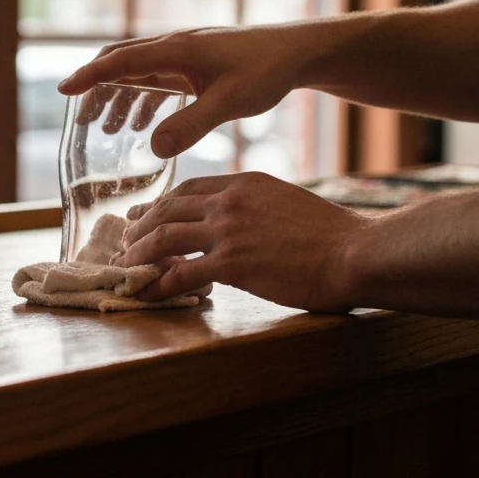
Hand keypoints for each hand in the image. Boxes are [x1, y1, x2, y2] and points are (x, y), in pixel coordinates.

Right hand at [57, 26, 316, 157]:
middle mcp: (174, 47)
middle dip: (96, 88)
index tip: (62, 90)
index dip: (90, 76)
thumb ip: (192, 125)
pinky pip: (156, 79)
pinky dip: (142, 100)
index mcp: (176, 50)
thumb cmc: (267, 72)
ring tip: (105, 131)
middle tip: (79, 119)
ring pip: (136, 71)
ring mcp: (183, 54)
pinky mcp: (194, 64)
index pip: (120, 61)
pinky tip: (143, 126)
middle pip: (120, 61)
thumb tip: (152, 147)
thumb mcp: (230, 103)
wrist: (297, 52)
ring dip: (118, 97)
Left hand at [111, 172, 371, 312]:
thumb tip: (242, 223)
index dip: (160, 205)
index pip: (187, 190)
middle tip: (123, 242)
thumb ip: (257, 207)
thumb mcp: (287, 203)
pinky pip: (178, 273)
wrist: (355, 252)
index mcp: (243, 183)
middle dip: (138, 227)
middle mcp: (229, 201)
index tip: (144, 217)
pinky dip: (154, 284)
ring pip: (162, 238)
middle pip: (166, 210)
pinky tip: (143, 293)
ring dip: (136, 254)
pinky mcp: (230, 263)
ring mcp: (227, 231)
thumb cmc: (333, 236)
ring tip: (123, 267)